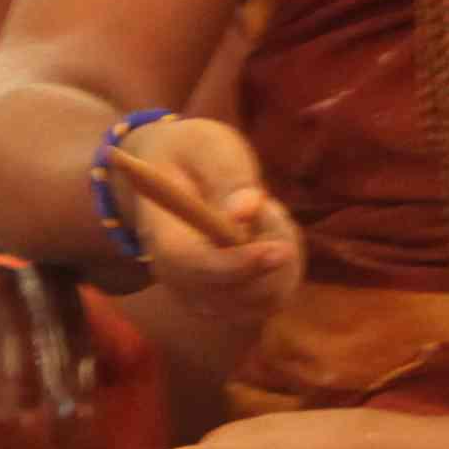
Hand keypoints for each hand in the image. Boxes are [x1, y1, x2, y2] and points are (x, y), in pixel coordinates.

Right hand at [111, 115, 302, 336]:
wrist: (174, 174)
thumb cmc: (190, 154)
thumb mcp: (206, 146)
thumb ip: (226, 175)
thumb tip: (245, 211)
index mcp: (163, 238)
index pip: (195, 268)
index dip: (237, 266)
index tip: (277, 249)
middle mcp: (178, 278)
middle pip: (236, 295)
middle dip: (270, 253)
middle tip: (267, 205)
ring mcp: (203, 296)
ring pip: (266, 298)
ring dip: (282, 256)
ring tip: (263, 213)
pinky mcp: (230, 302)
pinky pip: (275, 296)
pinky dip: (286, 267)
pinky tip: (269, 235)